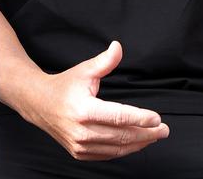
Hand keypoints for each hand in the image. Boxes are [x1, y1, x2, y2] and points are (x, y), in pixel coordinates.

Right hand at [22, 41, 168, 160]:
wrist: (39, 104)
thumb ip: (105, 61)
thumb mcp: (84, 70)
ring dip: (139, 143)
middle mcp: (81, 131)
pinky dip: (125, 150)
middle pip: (122, 135)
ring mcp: (80, 145)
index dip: (140, 118)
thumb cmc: (63, 87)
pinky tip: (137, 143)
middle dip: (146, 133)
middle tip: (163, 129)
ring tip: (154, 136)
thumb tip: (118, 47)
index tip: (157, 119)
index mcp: (84, 110)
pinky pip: (108, 154)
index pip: (119, 117)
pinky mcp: (79, 153)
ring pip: (117, 148)